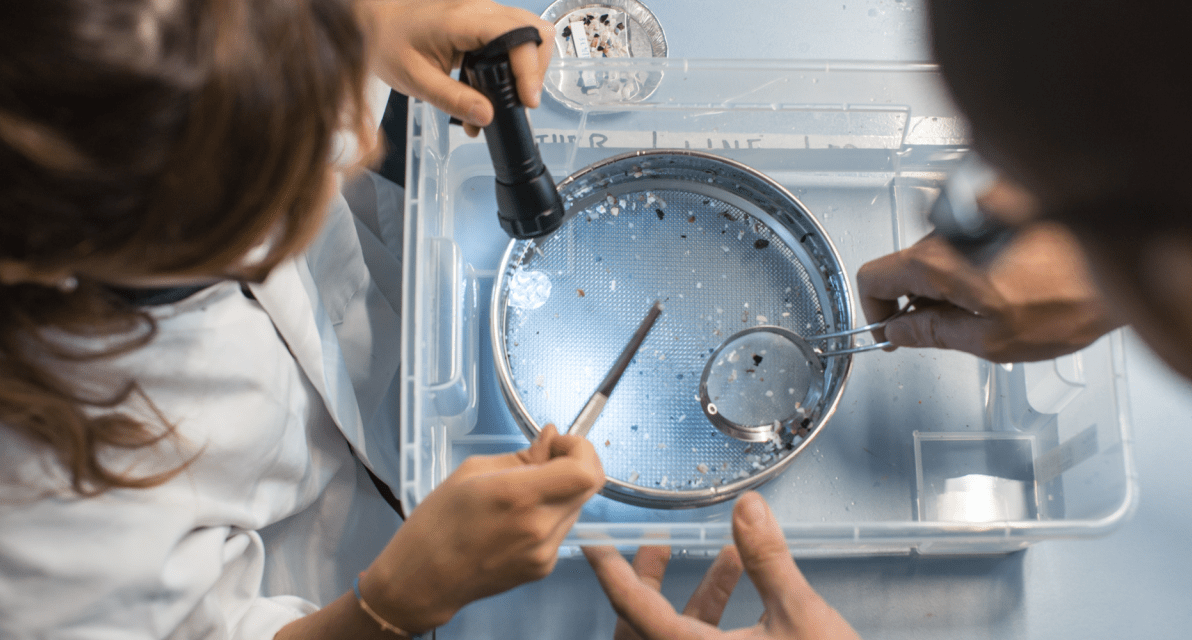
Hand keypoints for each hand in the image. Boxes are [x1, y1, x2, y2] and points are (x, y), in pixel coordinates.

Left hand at [358, 0, 554, 135]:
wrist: (373, 24)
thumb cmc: (388, 45)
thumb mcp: (415, 80)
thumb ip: (453, 99)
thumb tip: (487, 117)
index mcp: (463, 20)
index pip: (517, 36)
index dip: (529, 70)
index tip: (527, 101)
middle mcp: (479, 9)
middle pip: (534, 29)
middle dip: (536, 68)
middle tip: (522, 99)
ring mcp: (483, 12)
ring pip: (529, 32)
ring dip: (529, 65)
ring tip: (512, 96)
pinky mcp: (482, 22)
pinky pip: (512, 37)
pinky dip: (515, 63)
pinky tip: (496, 87)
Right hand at [362, 424, 603, 632]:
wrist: (425, 580)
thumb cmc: (438, 520)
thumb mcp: (472, 472)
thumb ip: (522, 456)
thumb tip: (552, 438)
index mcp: (519, 496)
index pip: (585, 471)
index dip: (580, 449)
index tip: (555, 444)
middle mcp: (540, 526)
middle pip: (589, 487)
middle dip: (575, 464)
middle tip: (546, 459)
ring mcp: (545, 552)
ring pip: (576, 506)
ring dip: (562, 490)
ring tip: (524, 491)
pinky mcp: (544, 568)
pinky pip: (561, 529)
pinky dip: (549, 515)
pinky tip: (518, 518)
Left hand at [585, 492, 860, 639]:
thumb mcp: (800, 613)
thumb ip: (768, 559)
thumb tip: (747, 508)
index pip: (633, 609)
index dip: (611, 571)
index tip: (594, 543)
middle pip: (643, 625)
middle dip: (651, 580)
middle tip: (660, 544)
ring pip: (671, 638)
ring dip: (696, 599)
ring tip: (732, 560)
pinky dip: (706, 624)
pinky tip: (743, 599)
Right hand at [855, 222, 1120, 361]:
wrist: (1124, 260)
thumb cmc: (1068, 299)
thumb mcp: (989, 338)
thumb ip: (932, 334)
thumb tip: (900, 332)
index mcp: (937, 262)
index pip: (873, 279)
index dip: (875, 312)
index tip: (892, 331)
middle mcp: (950, 230)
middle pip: (907, 266)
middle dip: (918, 301)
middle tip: (946, 330)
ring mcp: (975, 216)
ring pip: (941, 254)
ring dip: (952, 284)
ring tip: (995, 307)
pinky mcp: (1002, 210)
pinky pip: (971, 240)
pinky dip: (979, 264)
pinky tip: (1014, 284)